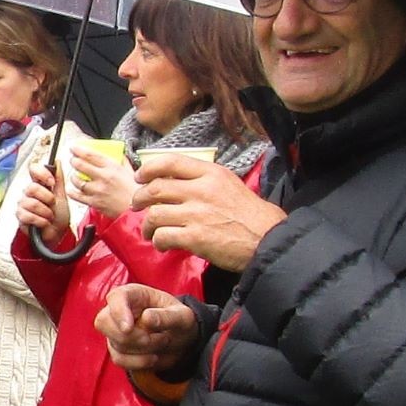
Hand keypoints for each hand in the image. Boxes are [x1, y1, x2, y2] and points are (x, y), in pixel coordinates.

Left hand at [65, 145, 137, 226]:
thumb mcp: (131, 172)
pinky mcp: (95, 202)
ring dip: (73, 177)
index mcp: (113, 167)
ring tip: (74, 176)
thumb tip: (119, 154)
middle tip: (72, 160)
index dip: (80, 150)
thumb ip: (123, 162)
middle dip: (74, 161)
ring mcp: (98, 190)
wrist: (140, 211)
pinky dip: (72, 192)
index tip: (74, 148)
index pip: (92, 155)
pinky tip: (72, 189)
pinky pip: (78, 196)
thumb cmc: (137, 192)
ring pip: (78, 181)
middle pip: (81, 166)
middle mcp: (104, 177)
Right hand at [98, 283, 200, 380]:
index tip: (128, 328)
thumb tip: (147, 318)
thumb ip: (166, 316)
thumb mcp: (182, 316)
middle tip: (159, 338)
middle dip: (133, 336)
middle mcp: (118, 310)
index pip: (115, 297)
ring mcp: (114, 330)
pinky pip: (119, 359)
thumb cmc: (179, 321)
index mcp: (133, 294)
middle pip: (104, 322)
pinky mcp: (116, 349)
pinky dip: (139, 362)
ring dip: (143, 350)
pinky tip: (153, 357)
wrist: (180, 340)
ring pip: (115, 344)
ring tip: (162, 342)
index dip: (118, 312)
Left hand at [133, 152, 281, 270]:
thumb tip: (172, 180)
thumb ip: (202, 179)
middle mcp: (201, 190)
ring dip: (147, 225)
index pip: (170, 161)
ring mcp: (197, 214)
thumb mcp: (228, 184)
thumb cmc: (248, 214)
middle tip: (137, 207)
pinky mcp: (195, 237)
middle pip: (155, 188)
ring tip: (150, 232)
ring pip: (154, 214)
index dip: (148, 168)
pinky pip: (163, 236)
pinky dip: (158, 241)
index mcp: (210, 173)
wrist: (267, 239)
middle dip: (140, 199)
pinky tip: (163, 245)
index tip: (140, 177)